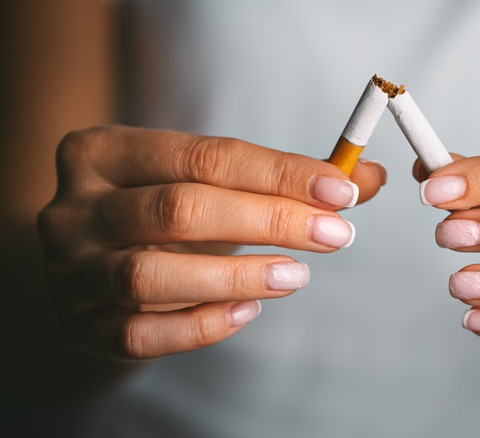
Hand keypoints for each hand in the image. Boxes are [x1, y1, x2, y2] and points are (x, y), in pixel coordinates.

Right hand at [37, 125, 383, 358]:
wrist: (100, 265)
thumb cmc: (169, 215)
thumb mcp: (214, 184)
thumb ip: (288, 179)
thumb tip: (368, 176)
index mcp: (102, 151)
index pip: (204, 155)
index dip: (279, 173)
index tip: (341, 190)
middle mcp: (72, 208)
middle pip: (179, 209)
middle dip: (269, 221)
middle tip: (334, 235)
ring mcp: (67, 270)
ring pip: (149, 275)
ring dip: (236, 275)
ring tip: (298, 277)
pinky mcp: (78, 325)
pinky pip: (138, 335)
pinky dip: (200, 325)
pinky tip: (250, 311)